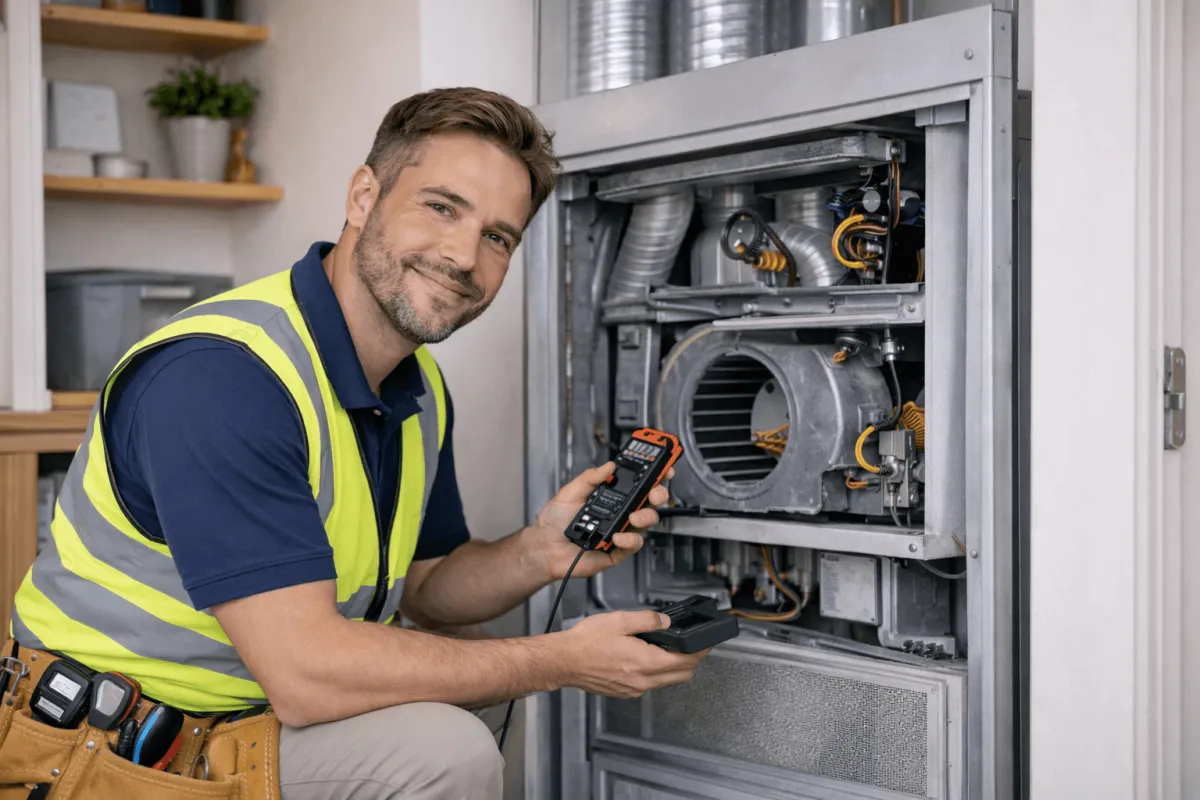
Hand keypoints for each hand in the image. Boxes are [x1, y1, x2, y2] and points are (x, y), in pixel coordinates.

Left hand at [526, 461, 673, 581]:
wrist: (545, 548)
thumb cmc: (555, 521)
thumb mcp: (570, 492)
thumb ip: (590, 477)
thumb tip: (609, 466)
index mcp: (612, 496)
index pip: (639, 483)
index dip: (655, 475)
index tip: (665, 467)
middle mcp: (620, 512)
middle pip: (650, 502)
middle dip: (658, 494)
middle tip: (654, 493)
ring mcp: (621, 530)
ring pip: (647, 522)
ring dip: (645, 516)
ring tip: (632, 516)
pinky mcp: (618, 550)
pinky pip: (634, 544)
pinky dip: (629, 539)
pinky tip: (617, 536)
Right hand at [558, 610, 707, 697]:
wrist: (564, 661)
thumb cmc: (586, 642)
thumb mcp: (620, 620)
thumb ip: (648, 620)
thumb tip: (665, 621)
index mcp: (646, 662)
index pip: (686, 661)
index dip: (700, 651)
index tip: (706, 644)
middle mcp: (643, 681)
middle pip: (682, 675)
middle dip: (691, 661)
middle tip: (690, 645)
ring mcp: (634, 689)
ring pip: (667, 682)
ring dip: (673, 668)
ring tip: (665, 649)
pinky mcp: (625, 692)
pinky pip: (650, 685)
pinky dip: (656, 674)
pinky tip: (645, 659)